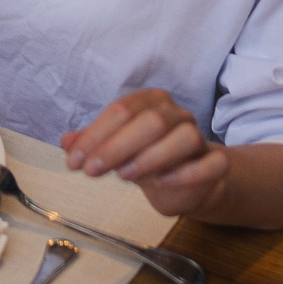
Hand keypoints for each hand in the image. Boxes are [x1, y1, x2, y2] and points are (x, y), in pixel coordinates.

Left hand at [61, 89, 228, 218]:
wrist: (187, 181)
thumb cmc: (145, 158)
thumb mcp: (114, 150)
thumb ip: (91, 144)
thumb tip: (66, 143)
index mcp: (150, 101)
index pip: (121, 110)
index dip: (95, 136)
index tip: (75, 161)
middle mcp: (177, 114)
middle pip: (152, 121)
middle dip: (116, 147)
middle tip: (92, 170)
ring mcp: (200, 137)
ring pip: (185, 137)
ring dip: (151, 157)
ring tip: (124, 176)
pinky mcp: (216, 163)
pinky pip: (212, 164)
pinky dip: (186, 173)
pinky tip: (162, 182)